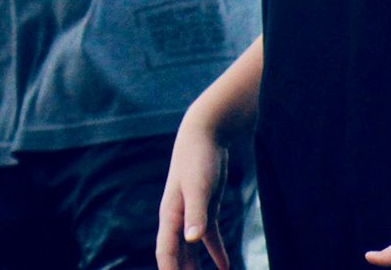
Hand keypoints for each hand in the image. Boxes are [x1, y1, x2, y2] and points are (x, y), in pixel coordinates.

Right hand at [157, 118, 232, 269]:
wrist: (204, 134)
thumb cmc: (198, 158)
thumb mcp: (199, 186)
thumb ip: (196, 213)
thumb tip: (191, 240)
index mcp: (171, 215)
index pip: (165, 252)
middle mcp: (178, 219)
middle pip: (177, 256)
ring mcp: (191, 215)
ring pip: (191, 251)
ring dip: (196, 268)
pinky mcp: (206, 210)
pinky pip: (210, 240)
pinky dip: (217, 254)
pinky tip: (225, 267)